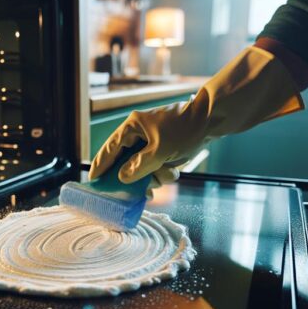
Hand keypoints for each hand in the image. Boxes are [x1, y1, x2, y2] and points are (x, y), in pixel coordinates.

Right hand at [89, 46, 303, 186]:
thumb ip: (139, 166)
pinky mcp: (165, 148)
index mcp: (133, 127)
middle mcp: (140, 133)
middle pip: (128, 162)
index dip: (101, 165)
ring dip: (157, 175)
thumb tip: (123, 178)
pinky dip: (166, 172)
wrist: (214, 119)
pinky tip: (176, 169)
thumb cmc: (185, 129)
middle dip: (140, 176)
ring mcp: (153, 141)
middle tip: (144, 190)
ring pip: (145, 168)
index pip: (110, 148)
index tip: (93, 181)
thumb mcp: (160, 151)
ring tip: (170, 171)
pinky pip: (158, 167)